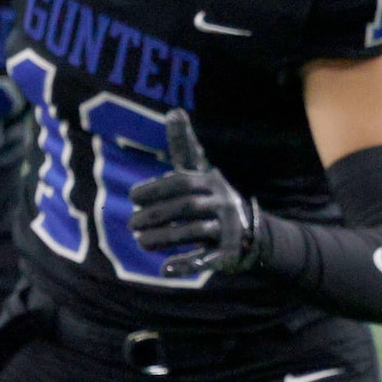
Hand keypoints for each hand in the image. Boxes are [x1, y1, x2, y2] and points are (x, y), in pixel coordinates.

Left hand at [128, 109, 261, 277]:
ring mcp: (227, 228)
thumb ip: (184, 146)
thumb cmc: (212, 197)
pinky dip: (186, 265)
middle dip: (155, 215)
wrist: (249, 232)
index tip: (132, 196)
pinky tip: (164, 271)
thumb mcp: (200, 171)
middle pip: (185, 207)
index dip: (155, 188)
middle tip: (131, 224)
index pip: (180, 182)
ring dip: (164, 238)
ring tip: (140, 242)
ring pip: (194, 233)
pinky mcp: (227, 253)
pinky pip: (207, 259)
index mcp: (210, 181)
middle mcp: (222, 202)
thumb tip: (173, 110)